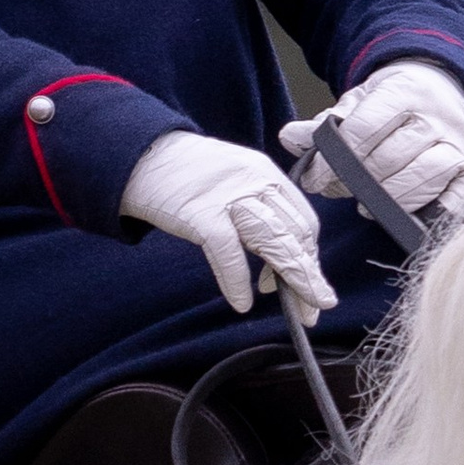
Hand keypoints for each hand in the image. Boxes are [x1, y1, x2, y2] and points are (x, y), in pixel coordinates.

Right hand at [120, 132, 337, 323]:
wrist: (145, 154)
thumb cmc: (188, 175)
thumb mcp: (235, 181)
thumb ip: (258, 211)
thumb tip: (276, 261)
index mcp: (267, 174)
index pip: (304, 220)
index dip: (310, 256)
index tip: (310, 284)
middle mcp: (255, 182)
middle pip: (296, 234)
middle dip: (310, 275)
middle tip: (318, 306)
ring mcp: (229, 197)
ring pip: (274, 241)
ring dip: (292, 279)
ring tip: (301, 310)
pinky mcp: (201, 213)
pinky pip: (228, 251)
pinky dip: (237, 280)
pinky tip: (242, 302)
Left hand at [280, 58, 463, 216]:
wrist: (447, 94)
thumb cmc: (393, 107)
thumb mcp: (358, 105)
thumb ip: (324, 125)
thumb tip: (289, 138)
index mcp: (403, 91)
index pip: (362, 130)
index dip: (331, 160)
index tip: (314, 179)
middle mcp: (435, 117)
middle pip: (387, 159)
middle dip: (356, 182)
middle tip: (341, 190)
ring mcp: (458, 146)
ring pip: (421, 178)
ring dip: (388, 199)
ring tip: (368, 204)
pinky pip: (457, 201)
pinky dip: (432, 213)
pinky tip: (408, 213)